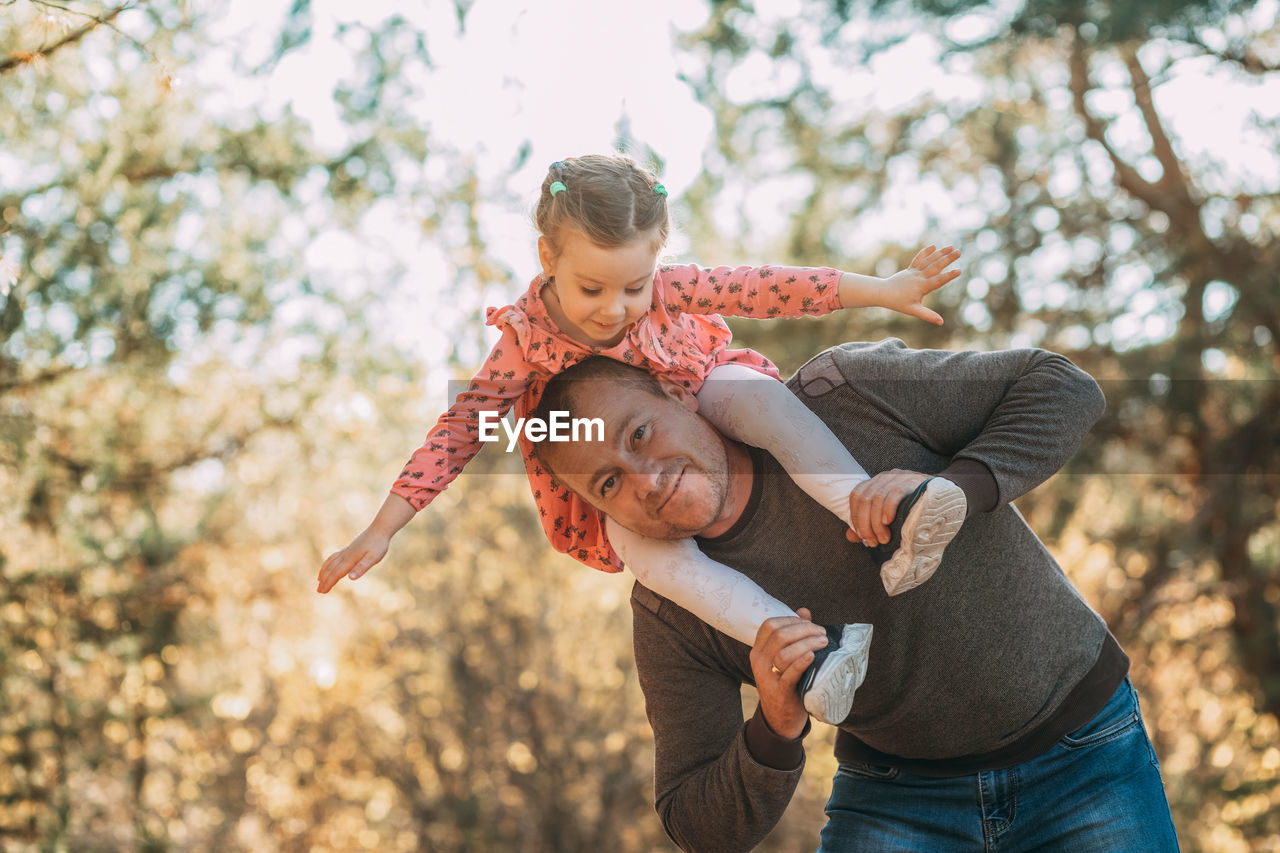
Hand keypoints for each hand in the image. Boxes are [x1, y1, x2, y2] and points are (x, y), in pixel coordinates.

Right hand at [317, 527, 389, 592]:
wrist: (380, 528)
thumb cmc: (378, 544)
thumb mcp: (373, 558)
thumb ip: (361, 568)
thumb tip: (350, 578)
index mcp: (350, 559)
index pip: (336, 574)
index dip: (328, 583)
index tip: (322, 592)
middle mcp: (345, 555)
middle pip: (331, 569)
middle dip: (324, 580)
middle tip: (318, 591)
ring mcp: (347, 550)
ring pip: (331, 562)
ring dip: (324, 571)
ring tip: (319, 579)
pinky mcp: (350, 547)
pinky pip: (334, 556)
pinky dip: (328, 562)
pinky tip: (330, 565)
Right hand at [749, 607, 829, 738]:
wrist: (780, 718)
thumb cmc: (786, 682)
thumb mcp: (785, 658)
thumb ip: (794, 634)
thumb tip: (804, 611)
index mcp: (759, 650)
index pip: (770, 625)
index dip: (791, 620)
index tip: (809, 623)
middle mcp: (759, 662)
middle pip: (778, 636)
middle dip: (803, 630)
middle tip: (821, 633)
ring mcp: (767, 677)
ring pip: (784, 653)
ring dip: (806, 644)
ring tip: (823, 642)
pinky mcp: (779, 692)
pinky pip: (788, 674)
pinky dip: (801, 662)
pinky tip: (812, 656)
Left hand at [845, 469, 930, 546]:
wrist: (944, 495)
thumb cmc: (913, 508)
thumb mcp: (889, 515)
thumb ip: (868, 524)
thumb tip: (850, 537)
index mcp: (876, 483)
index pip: (856, 496)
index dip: (856, 517)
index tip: (862, 536)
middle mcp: (884, 478)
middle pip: (864, 499)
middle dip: (865, 524)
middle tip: (872, 542)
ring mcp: (897, 478)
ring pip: (877, 499)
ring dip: (876, 523)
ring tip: (884, 539)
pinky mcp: (910, 481)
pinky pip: (894, 493)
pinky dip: (888, 509)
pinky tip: (888, 522)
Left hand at [881, 245, 961, 324]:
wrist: (883, 293)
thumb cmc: (898, 303)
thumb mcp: (913, 310)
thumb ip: (927, 315)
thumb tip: (941, 322)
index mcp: (922, 286)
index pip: (938, 280)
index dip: (949, 276)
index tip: (959, 271)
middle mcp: (919, 277)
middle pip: (936, 266)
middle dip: (948, 259)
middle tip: (959, 252)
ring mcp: (914, 272)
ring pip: (929, 260)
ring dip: (940, 253)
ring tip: (951, 247)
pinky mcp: (910, 269)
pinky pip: (919, 259)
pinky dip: (926, 253)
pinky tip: (933, 246)